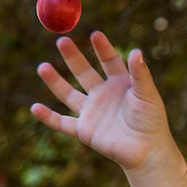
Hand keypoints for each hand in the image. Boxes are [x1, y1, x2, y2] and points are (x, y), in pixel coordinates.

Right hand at [31, 31, 173, 174]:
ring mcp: (92, 112)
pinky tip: (35, 108)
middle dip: (72, 58)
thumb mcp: (147, 94)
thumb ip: (140, 74)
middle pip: (83, 72)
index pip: (109, 61)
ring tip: (42, 67)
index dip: (102, 49)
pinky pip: (62, 123)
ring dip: (55, 82)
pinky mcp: (85, 131)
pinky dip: (48, 117)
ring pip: (68, 94)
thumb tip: (135, 51)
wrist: (147, 151)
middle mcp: (103, 95)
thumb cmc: (151, 122)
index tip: (95, 35)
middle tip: (62, 41)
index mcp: (120, 84)